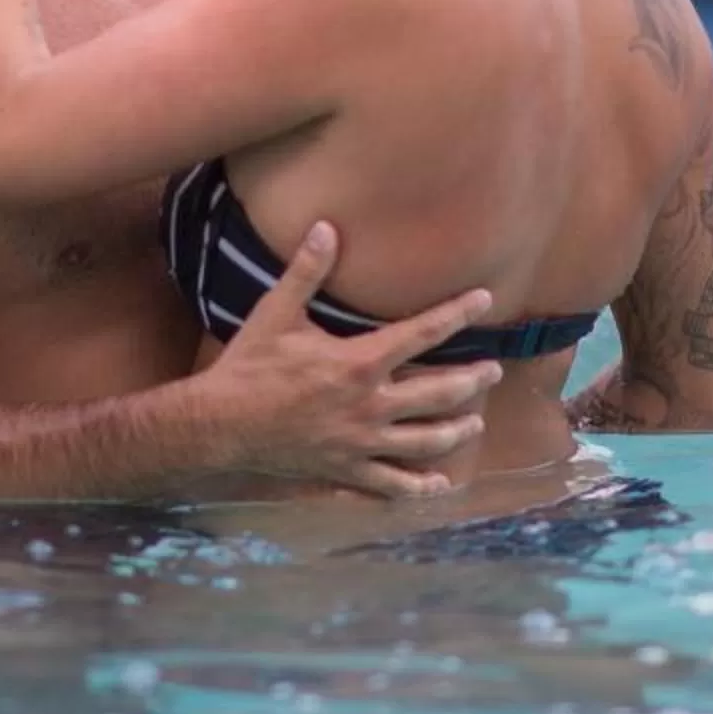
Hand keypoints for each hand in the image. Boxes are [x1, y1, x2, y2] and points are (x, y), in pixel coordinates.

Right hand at [196, 220, 498, 499]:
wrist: (220, 425)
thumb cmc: (248, 366)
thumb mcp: (275, 313)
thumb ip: (306, 271)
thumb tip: (326, 227)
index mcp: (358, 363)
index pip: (422, 333)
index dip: (457, 313)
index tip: (484, 301)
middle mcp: (369, 406)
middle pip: (440, 394)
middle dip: (473, 381)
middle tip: (493, 372)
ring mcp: (361, 443)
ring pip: (426, 442)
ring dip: (457, 431)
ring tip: (475, 422)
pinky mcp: (346, 471)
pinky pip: (392, 485)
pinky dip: (419, 486)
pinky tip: (438, 485)